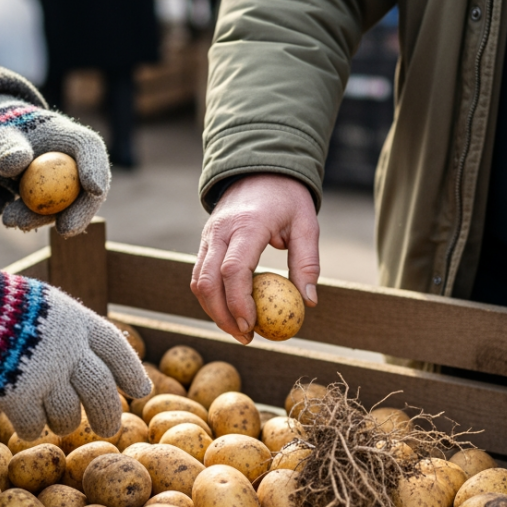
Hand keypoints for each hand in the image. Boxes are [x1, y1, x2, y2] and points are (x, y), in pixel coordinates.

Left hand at [0, 101, 109, 234]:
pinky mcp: (60, 201)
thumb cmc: (8, 136)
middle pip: (90, 187)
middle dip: (82, 212)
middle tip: (66, 229)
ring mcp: (72, 185)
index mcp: (74, 138)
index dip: (95, 168)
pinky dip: (33, 219)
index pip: (90, 149)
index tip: (94, 189)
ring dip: (44, 219)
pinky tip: (13, 221)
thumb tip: (18, 161)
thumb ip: (9, 147)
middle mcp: (79, 163)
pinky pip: (51, 213)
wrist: (3, 150)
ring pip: (69, 207)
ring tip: (16, 222)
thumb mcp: (1, 137)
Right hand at [0, 264, 151, 439]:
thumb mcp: (45, 303)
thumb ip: (69, 327)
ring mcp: (45, 376)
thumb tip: (94, 352)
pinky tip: (26, 423)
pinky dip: (31, 428)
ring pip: (68, 416)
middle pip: (101, 392)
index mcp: (77, 322)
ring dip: (64, 422)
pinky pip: (34, 427)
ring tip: (57, 421)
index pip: (117, 349)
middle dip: (108, 415)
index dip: (131, 371)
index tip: (140, 390)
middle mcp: (68, 350)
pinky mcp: (17, 398)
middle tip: (108, 428)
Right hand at [191, 174, 319, 343]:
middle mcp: (221, 230)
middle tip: (245, 337)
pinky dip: (211, 297)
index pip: (234, 269)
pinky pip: (200, 274)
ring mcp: (209, 235)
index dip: (239, 302)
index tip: (252, 326)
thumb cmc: (287, 199)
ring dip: (213, 310)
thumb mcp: (307, 225)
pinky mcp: (205, 240)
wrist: (260, 168)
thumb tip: (308, 302)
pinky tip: (230, 311)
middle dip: (222, 316)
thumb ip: (307, 263)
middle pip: (207, 281)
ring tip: (239, 330)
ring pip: (197, 281)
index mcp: (248, 225)